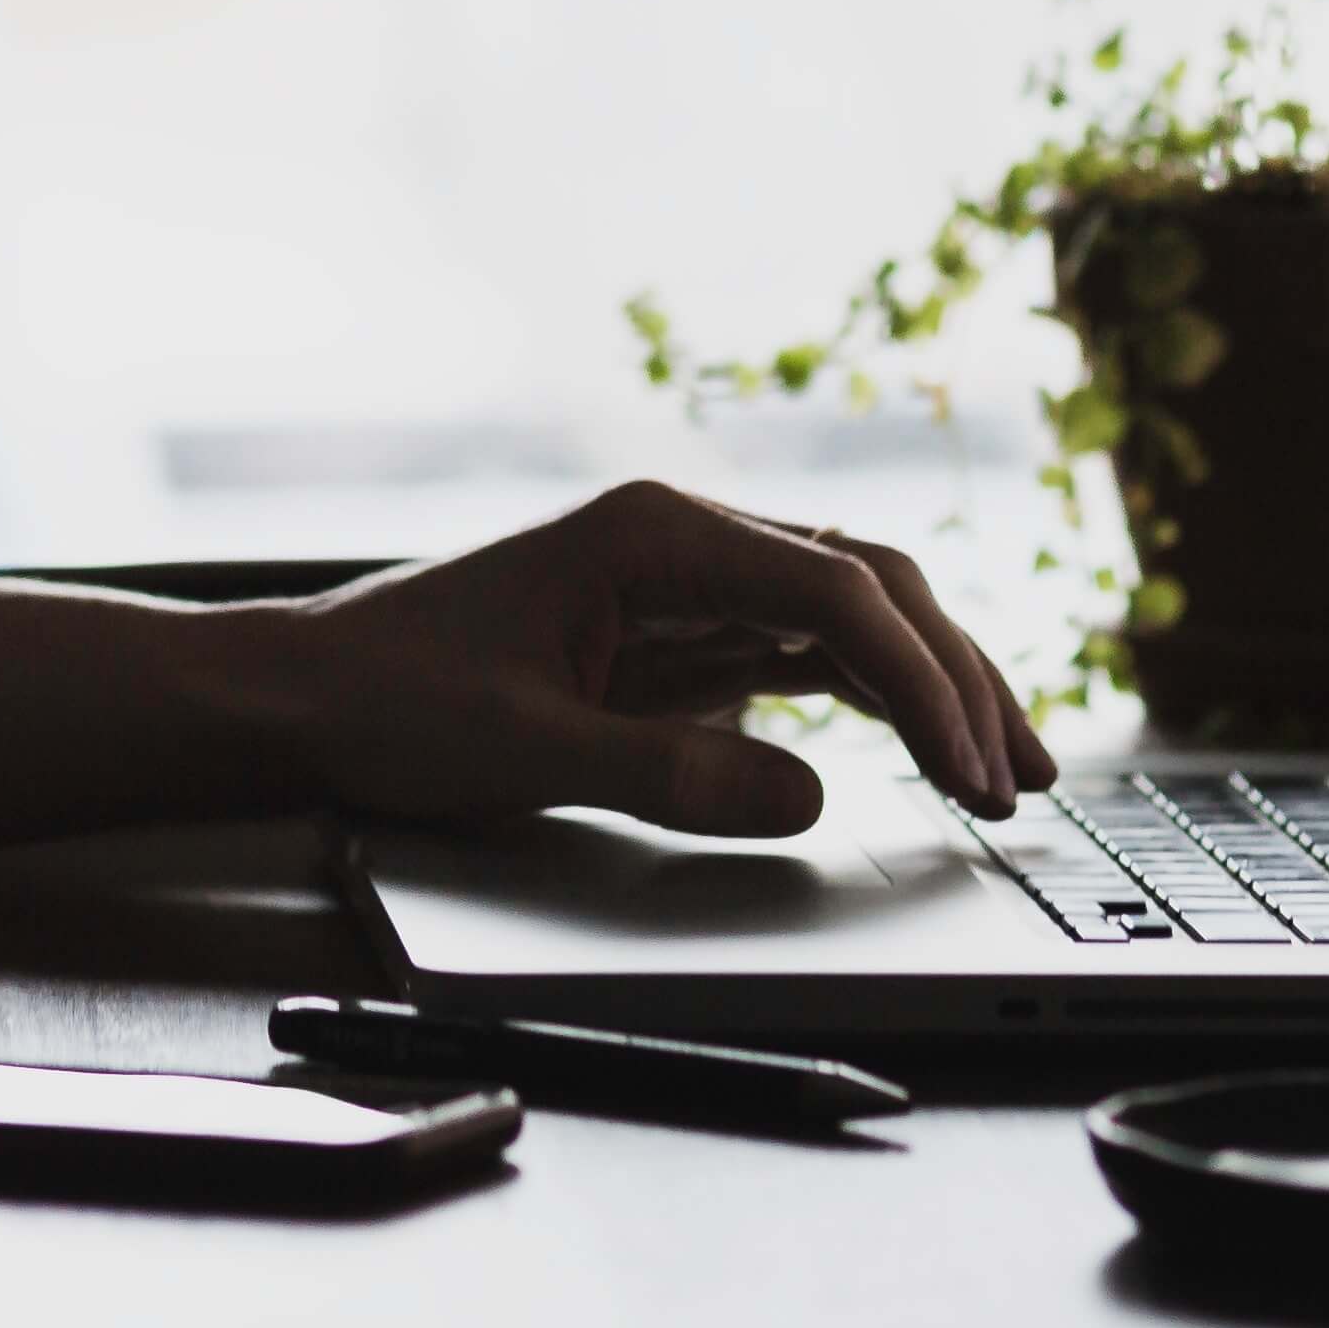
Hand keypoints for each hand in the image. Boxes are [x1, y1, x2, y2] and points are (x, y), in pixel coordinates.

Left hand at [268, 480, 1052, 836]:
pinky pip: (807, 653)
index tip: (968, 765)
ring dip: (934, 685)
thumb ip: (667, 770)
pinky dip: (878, 700)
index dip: (918, 679)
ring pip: (852, 617)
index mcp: (652, 534)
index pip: (833, 590)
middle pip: (867, 588)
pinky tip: (929, 748)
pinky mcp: (682, 634)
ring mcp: (689, 584)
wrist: (307, 694)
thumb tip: (809, 793)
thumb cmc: (393, 700)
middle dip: (955, 677)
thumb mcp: (525, 749)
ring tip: (1010, 770)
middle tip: (1021, 779)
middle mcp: (684, 539)